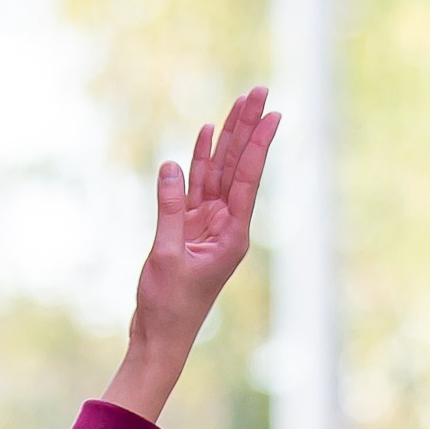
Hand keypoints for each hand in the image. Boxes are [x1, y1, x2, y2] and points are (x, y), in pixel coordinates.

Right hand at [104, 86, 279, 422]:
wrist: (158, 337)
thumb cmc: (168, 307)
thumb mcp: (166, 256)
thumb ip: (169, 210)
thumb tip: (170, 166)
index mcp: (232, 235)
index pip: (247, 178)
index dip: (257, 143)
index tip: (271, 112)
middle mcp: (226, 225)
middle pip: (238, 166)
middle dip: (247, 128)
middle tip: (259, 91)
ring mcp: (208, 225)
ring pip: (220, 172)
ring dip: (227, 138)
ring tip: (239, 102)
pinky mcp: (188, 229)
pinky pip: (197, 187)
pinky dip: (200, 161)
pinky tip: (206, 135)